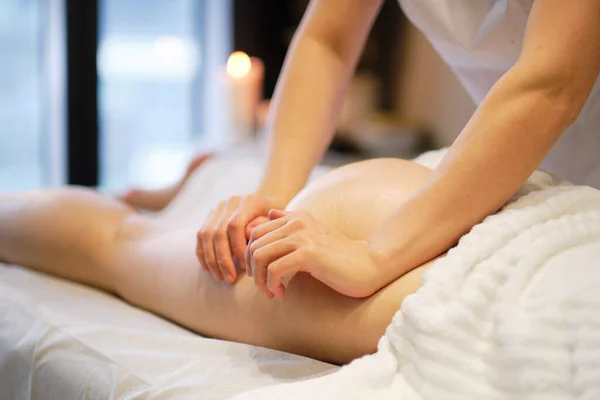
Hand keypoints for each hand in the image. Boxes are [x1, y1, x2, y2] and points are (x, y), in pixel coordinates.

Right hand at [196, 194, 285, 282]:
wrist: (270, 205)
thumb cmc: (278, 220)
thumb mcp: (279, 223)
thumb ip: (268, 228)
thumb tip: (249, 235)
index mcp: (248, 201)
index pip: (235, 225)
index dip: (237, 248)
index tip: (245, 268)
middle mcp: (231, 202)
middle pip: (218, 232)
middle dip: (223, 259)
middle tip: (230, 279)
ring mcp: (218, 208)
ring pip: (206, 235)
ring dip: (212, 260)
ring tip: (220, 278)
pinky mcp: (210, 216)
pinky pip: (201, 236)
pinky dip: (203, 254)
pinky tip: (209, 270)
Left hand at [246, 210, 383, 298]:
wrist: (370, 265)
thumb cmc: (341, 257)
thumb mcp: (313, 236)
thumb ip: (291, 223)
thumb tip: (270, 212)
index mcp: (296, 217)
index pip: (255, 234)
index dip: (251, 257)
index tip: (263, 276)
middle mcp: (296, 222)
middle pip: (253, 245)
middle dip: (253, 271)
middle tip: (265, 288)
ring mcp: (302, 236)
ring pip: (260, 256)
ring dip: (260, 280)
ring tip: (272, 292)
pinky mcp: (308, 254)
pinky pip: (274, 269)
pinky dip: (272, 285)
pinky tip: (282, 293)